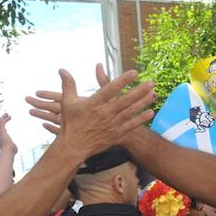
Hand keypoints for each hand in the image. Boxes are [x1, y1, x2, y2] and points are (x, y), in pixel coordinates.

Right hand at [0, 113, 17, 153]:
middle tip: (5, 115)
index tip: (4, 122)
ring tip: (7, 114)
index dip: (0, 125)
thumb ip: (12, 147)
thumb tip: (14, 149)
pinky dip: (4, 119)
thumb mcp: (11, 148)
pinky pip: (2, 123)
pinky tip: (8, 116)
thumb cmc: (11, 152)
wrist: (8, 151)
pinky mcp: (1, 131)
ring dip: (3, 118)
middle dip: (1, 119)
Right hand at [25, 65, 155, 155]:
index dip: (123, 81)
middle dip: (139, 91)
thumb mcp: (67, 102)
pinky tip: (151, 112)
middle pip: (125, 100)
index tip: (134, 73)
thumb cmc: (71, 123)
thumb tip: (62, 69)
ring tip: (154, 93)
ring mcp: (112, 124)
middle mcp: (105, 114)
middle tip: (151, 82)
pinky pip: (131, 125)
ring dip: (143, 102)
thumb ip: (68, 85)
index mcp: (93, 104)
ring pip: (130, 112)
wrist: (74, 146)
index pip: (110, 89)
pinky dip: (141, 119)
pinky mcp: (116, 134)